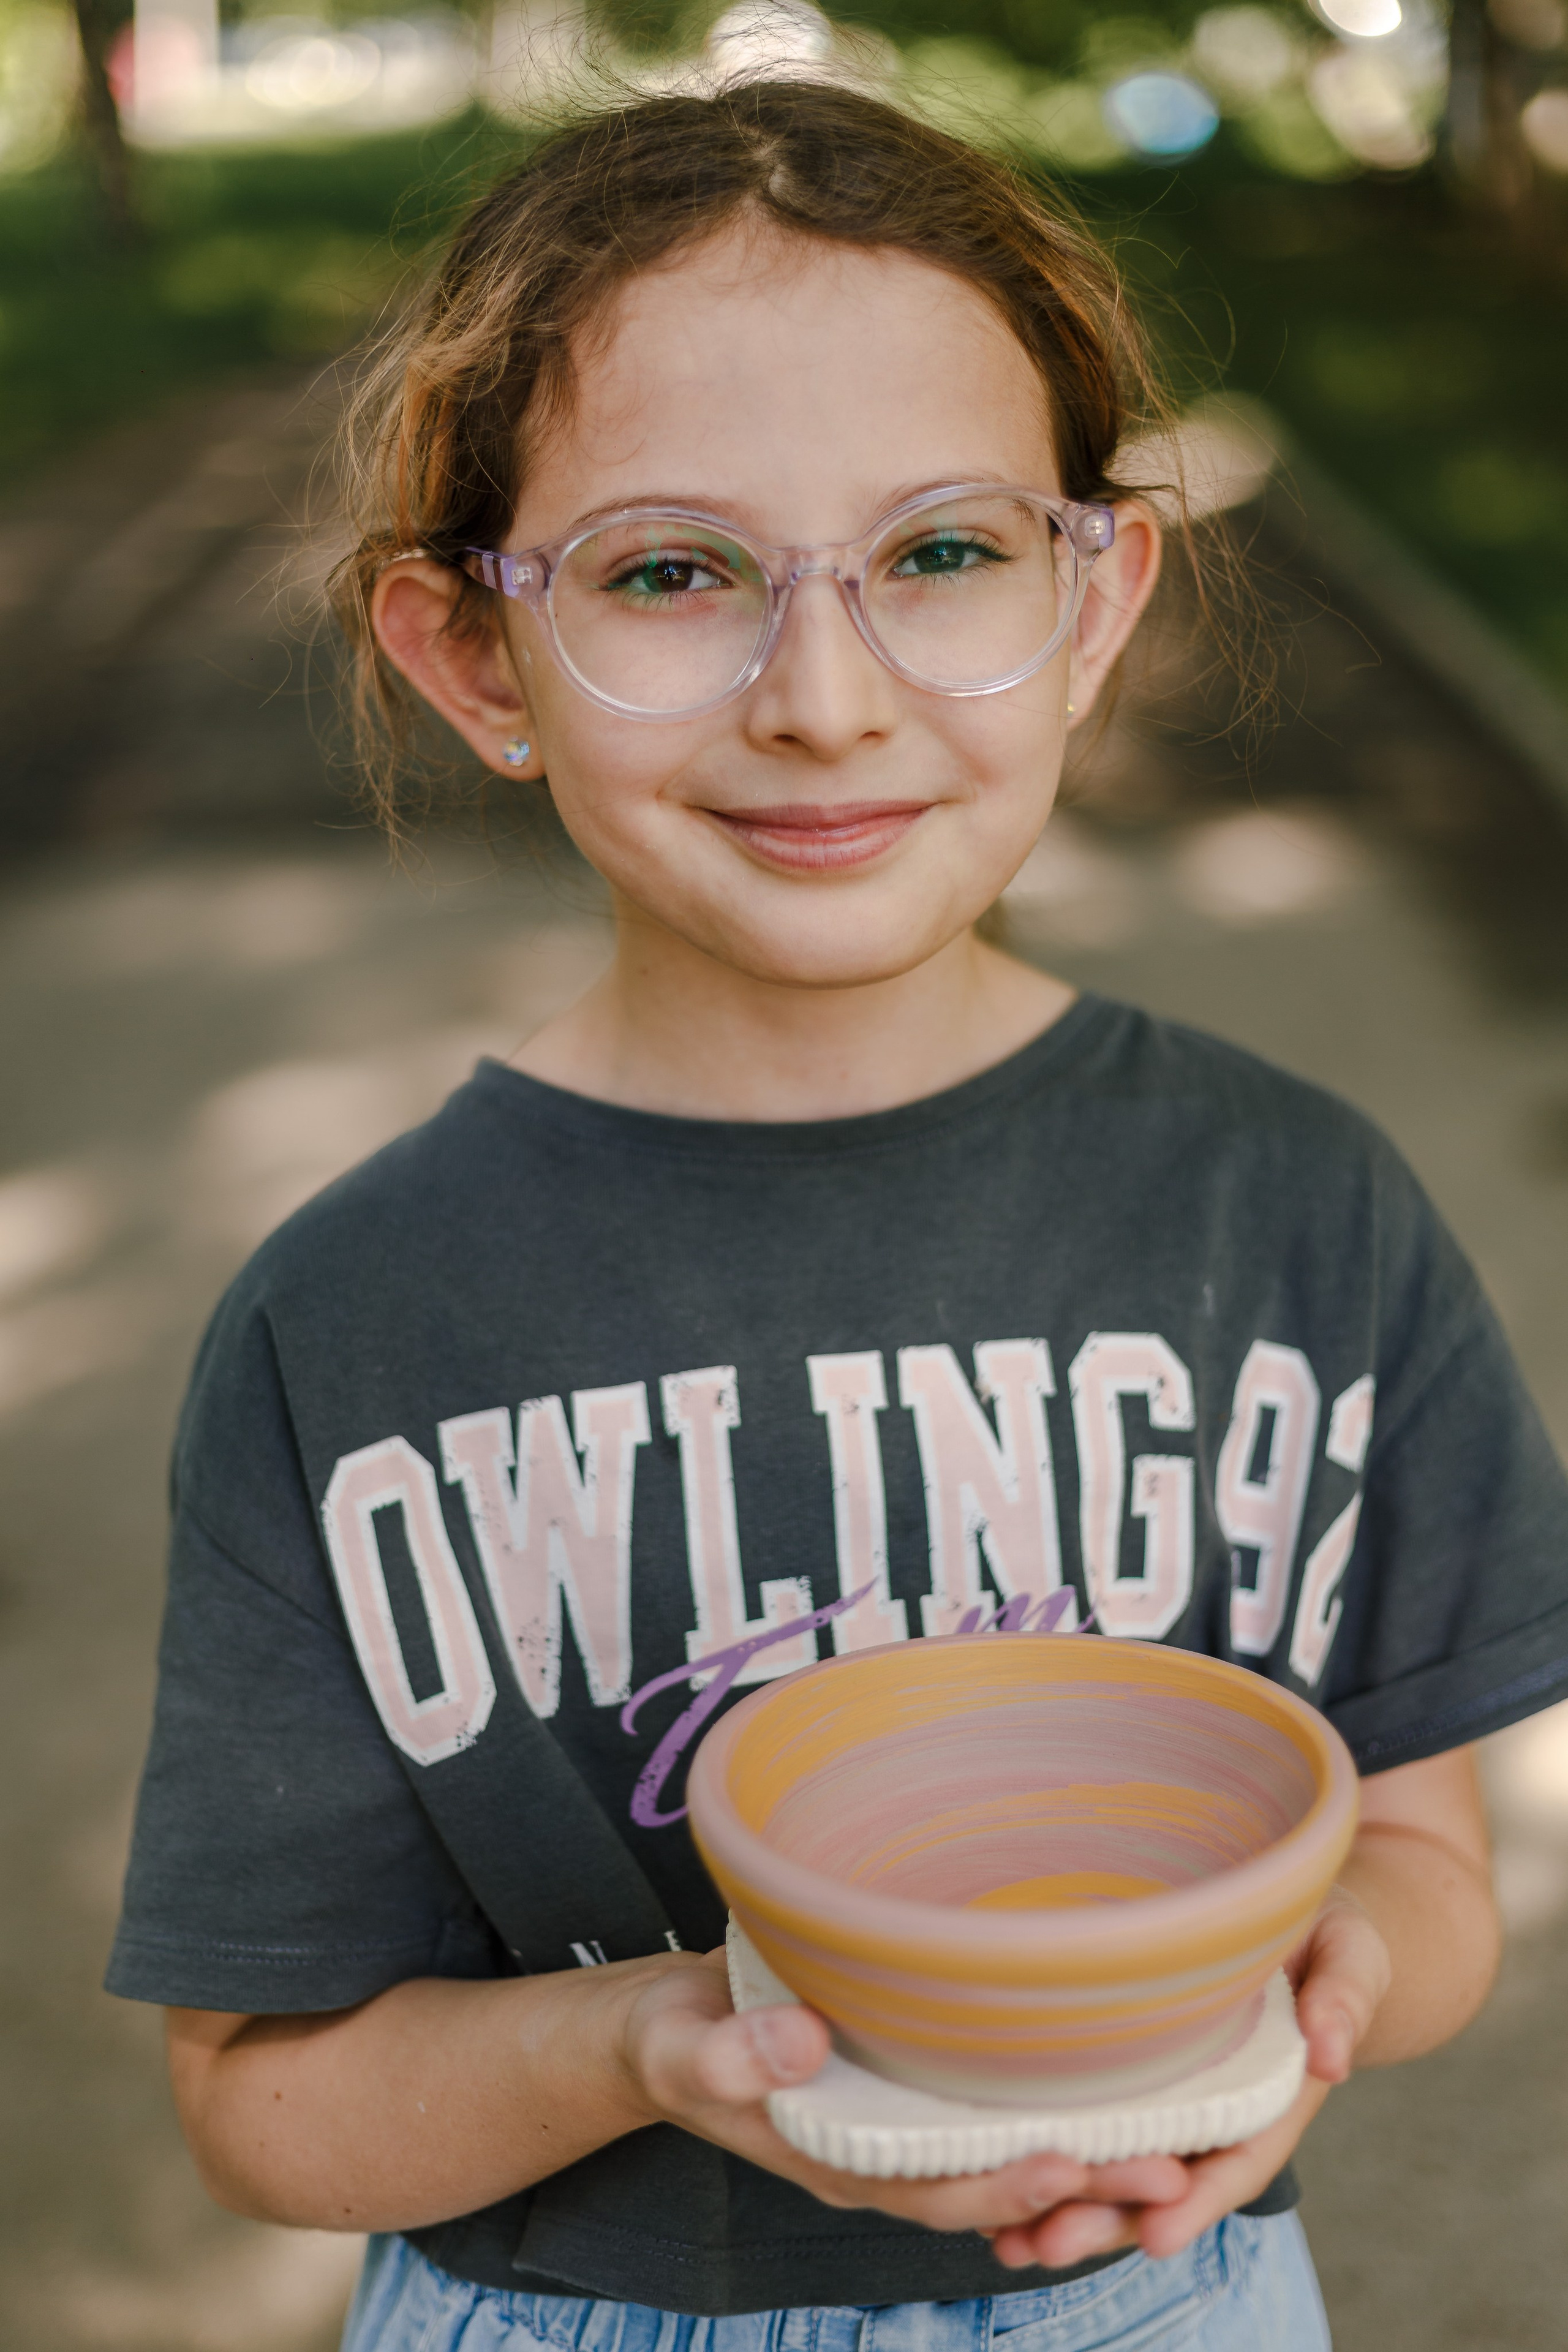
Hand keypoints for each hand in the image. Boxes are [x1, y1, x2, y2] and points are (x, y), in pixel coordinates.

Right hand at [621, 1949, 1189, 2244]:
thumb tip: (801, 2044)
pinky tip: (1114, 2088)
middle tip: (1177, 2170)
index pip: (941, 2187)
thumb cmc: (672, 2042)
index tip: (1072, 2168)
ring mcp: (906, 2121)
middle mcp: (890, 2153)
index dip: (1007, 2185)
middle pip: (999, 2183)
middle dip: (1085, 2186)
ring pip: (1011, 2155)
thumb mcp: (682, 2047)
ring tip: (1182, 2141)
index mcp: (844, 2161)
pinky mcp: (914, 2077)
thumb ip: (730, 2055)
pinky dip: (1053, 2111)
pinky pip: (994, 2111)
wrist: (666, 2034)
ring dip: (1092, 2155)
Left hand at [986, 1884, 1392, 2269]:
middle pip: (1164, 2182)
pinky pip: (1094, 2124)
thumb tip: (1331, 2056)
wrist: (1296, 1918)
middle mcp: (1216, 2113)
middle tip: (1048, 2242)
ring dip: (1067, 2207)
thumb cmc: (1328, 1939)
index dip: (1197, 2200)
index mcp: (1272, 2098)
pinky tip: (996, 2185)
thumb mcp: (1350, 1957)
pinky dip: (1052, 2163)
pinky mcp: (1133, 2073)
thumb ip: (1343, 2000)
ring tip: (1008, 2239)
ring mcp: (1172, 2101)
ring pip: (1120, 2167)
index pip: (1236, 2160)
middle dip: (1109, 2219)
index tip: (1157, 2233)